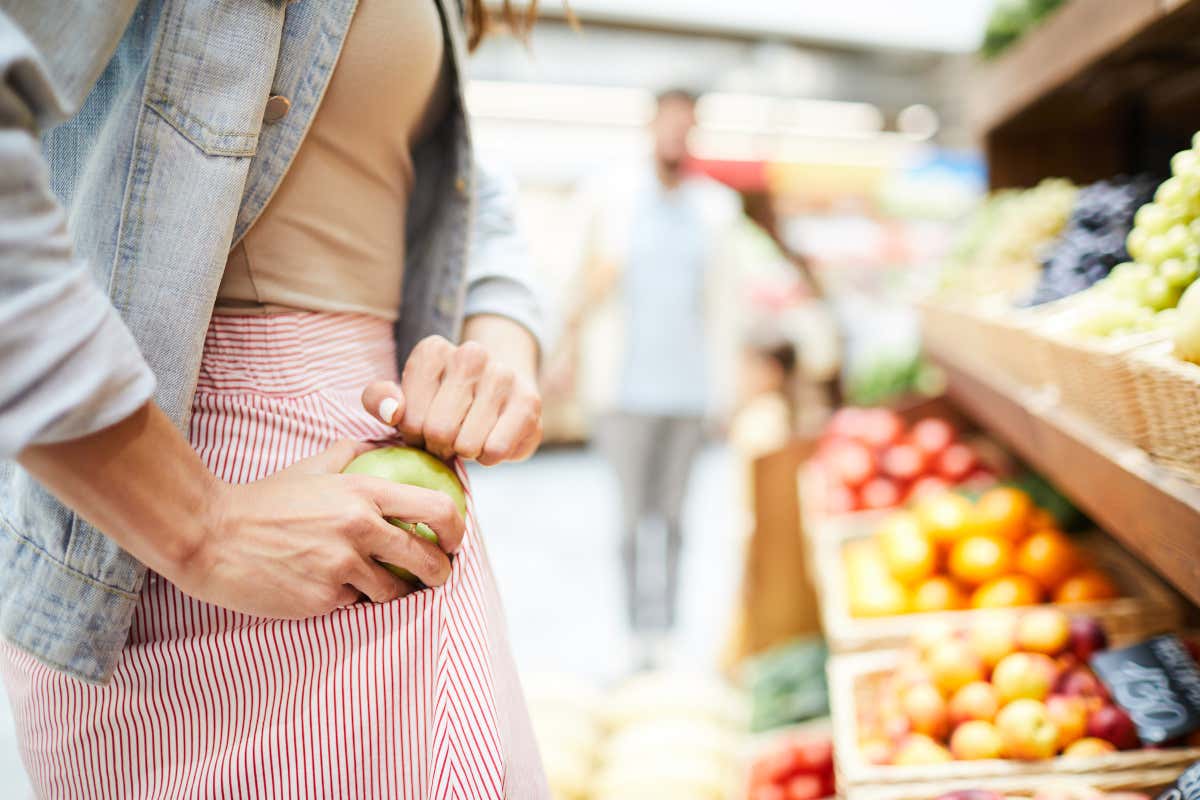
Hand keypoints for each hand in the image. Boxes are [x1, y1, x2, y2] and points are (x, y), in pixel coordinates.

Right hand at [176, 440, 465, 616]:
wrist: (211, 536)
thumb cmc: (265, 501)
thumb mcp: (313, 468)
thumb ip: (354, 453)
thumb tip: (387, 443)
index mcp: (364, 491)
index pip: (437, 508)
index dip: (455, 529)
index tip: (452, 540)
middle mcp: (360, 528)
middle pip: (428, 560)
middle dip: (440, 573)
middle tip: (436, 575)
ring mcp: (343, 567)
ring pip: (395, 591)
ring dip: (394, 592)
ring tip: (383, 586)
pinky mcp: (324, 600)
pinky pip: (357, 606)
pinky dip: (355, 602)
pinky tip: (338, 591)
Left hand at [362, 332, 541, 464]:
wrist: (501, 392)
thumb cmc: (442, 401)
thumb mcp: (403, 398)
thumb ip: (379, 401)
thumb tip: (394, 413)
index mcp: (433, 350)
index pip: (409, 418)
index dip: (414, 435)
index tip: (425, 427)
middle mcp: (471, 354)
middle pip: (438, 431)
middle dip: (439, 446)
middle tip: (447, 439)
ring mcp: (503, 375)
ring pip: (468, 443)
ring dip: (465, 452)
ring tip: (469, 438)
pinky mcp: (529, 400)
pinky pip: (496, 450)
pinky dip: (490, 457)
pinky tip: (490, 441)